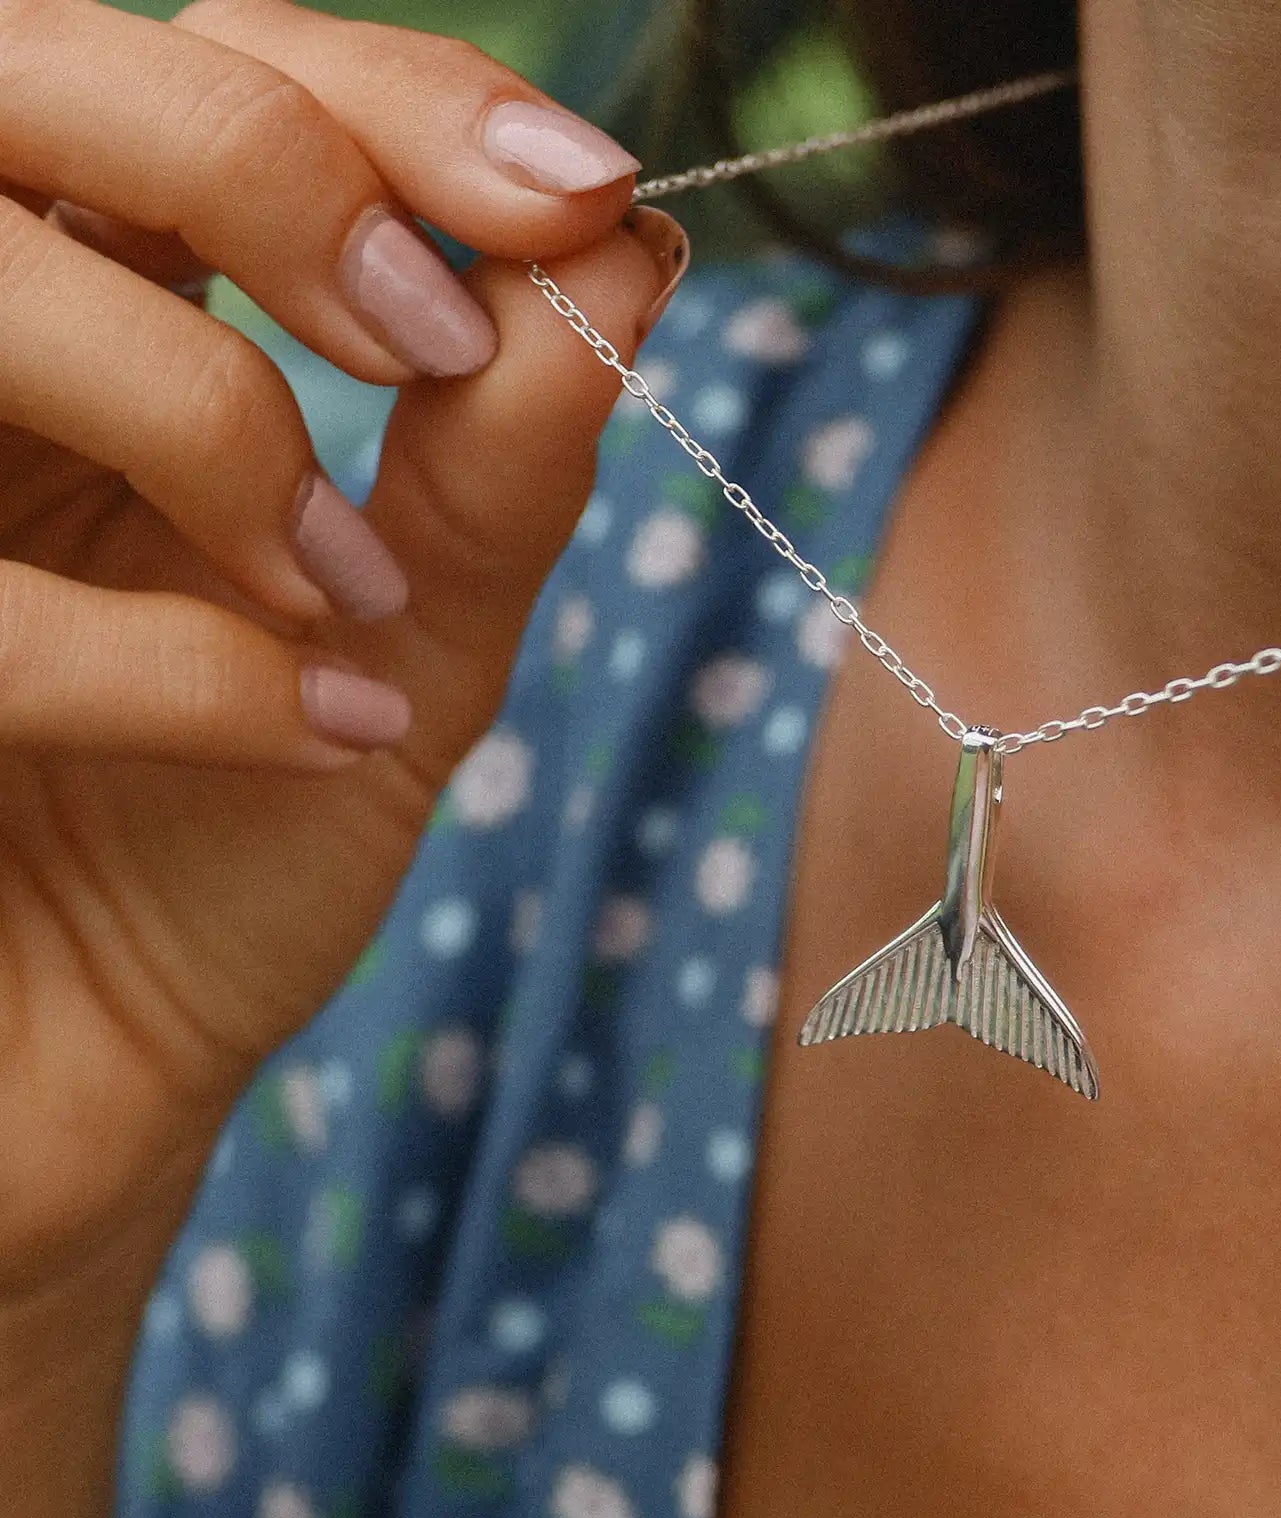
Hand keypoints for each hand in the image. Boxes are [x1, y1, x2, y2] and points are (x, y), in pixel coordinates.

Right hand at [0, 0, 685, 1294]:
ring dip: (205, 417)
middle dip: (265, 169)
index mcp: (91, 299)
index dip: (390, 99)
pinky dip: (179, 666)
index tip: (584, 197)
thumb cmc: (236, 840)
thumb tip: (633, 253)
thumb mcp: (417, 638)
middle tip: (431, 337)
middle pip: (29, 70)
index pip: (210, 66)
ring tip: (351, 596)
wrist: (104, 1069)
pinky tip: (313, 740)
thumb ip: (505, 454)